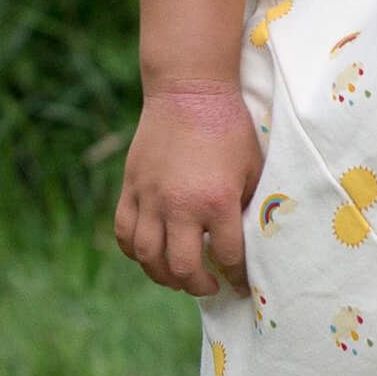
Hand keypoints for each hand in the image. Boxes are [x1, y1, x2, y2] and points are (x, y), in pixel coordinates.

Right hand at [113, 86, 264, 296]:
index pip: (227, 256)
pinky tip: (149, 254)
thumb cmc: (229, 127)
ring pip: (147, 256)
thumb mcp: (252, 166)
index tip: (240, 285)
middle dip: (198, 285)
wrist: (189, 90)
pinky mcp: (131, 186)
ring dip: (163, 275)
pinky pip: (124, 232)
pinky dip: (134, 251)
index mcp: (216, 200)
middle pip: (181, 267)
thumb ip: (249, 206)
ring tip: (178, 276)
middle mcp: (180, 204)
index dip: (236, 276)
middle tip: (209, 285)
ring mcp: (150, 196)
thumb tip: (252, 241)